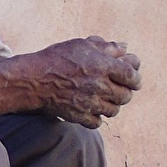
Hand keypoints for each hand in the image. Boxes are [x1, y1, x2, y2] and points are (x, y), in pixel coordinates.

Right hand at [24, 36, 140, 127]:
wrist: (32, 79)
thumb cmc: (56, 58)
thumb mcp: (81, 45)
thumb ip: (106, 47)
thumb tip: (125, 48)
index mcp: (103, 66)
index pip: (131, 75)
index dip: (135, 77)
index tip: (133, 79)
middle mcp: (100, 86)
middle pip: (125, 95)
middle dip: (124, 92)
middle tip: (118, 89)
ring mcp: (90, 103)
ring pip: (113, 110)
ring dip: (112, 105)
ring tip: (104, 100)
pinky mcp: (79, 116)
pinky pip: (97, 122)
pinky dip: (97, 117)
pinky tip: (91, 110)